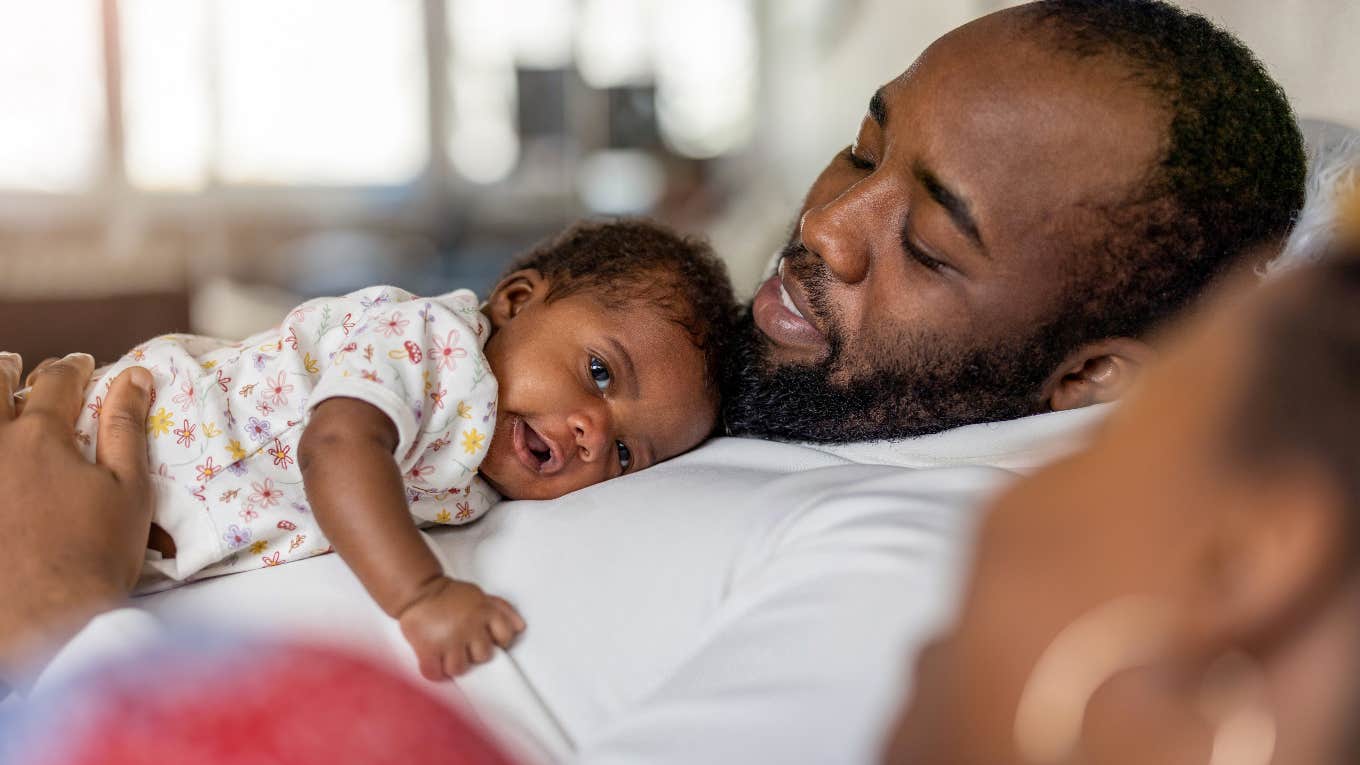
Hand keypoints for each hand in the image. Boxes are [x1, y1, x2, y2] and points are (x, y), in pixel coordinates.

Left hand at [0, 352, 153, 681]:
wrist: (46, 620)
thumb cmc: (98, 554)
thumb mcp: (129, 487)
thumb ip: (126, 426)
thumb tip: (135, 377)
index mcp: (41, 436)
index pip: (57, 383)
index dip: (73, 369)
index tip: (83, 366)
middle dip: (6, 371)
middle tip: (13, 364)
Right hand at [398, 577, 525, 679]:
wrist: (418, 590)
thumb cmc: (450, 596)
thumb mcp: (480, 596)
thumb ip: (502, 610)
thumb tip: (520, 627)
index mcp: (484, 612)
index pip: (506, 637)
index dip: (498, 641)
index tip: (488, 640)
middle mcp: (469, 626)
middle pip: (483, 656)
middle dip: (473, 653)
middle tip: (463, 644)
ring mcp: (449, 639)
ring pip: (459, 669)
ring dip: (453, 664)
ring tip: (447, 652)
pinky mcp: (428, 649)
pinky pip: (435, 673)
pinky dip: (434, 671)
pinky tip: (434, 660)